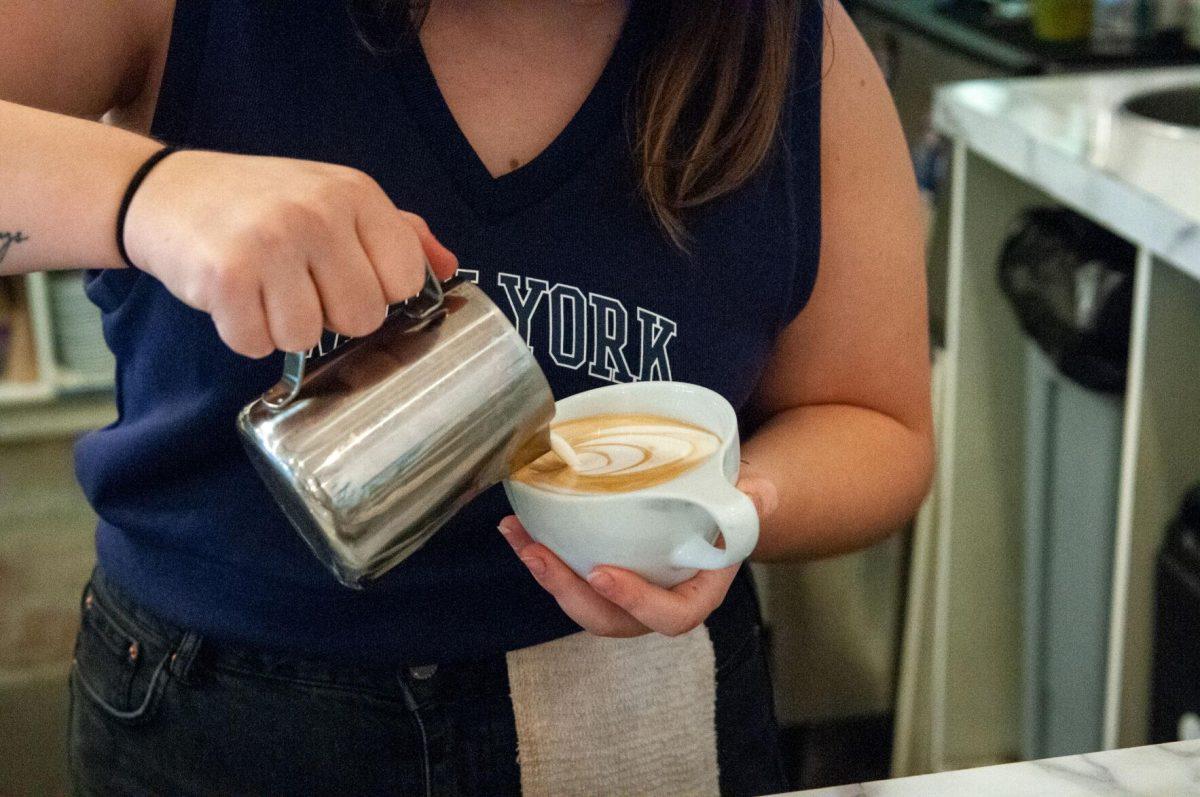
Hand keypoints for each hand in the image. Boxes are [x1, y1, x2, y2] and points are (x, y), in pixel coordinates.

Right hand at [123, 150, 458, 357]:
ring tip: (262, 288)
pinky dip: (243, 333)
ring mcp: (270, 243)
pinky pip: (256, 344)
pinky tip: (234, 298)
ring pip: (307, 338)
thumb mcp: (335, 198)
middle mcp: (318, 214)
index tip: (346, 275)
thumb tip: (450, 268)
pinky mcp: (225, 276)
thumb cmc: (262, 202)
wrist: (164, 189)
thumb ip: (398, 232)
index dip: (378, 291)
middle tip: (298, 283)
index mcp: (355, 193)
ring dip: (282, 327)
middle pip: (362, 317)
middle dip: (331, 315)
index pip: (406, 280)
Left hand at [498, 470, 778, 637]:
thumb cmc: (730, 509)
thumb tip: (758, 494)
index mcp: (695, 595)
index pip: (669, 617)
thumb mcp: (749, 502)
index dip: (634, 602)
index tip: (602, 573)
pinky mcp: (599, 576)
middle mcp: (654, 603)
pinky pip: (567, 575)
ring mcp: (623, 593)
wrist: (713, 507)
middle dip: (568, 591)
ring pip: (580, 601)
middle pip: (609, 618)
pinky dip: (538, 553)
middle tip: (539, 555)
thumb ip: (754, 501)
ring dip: (545, 574)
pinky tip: (515, 528)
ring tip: (519, 539)